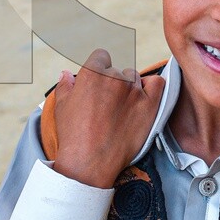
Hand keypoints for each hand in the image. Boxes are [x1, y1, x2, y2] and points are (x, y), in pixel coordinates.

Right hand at [51, 49, 166, 188]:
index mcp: (92, 72)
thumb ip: (66, 85)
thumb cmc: (73, 136)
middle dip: (112, 83)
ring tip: (122, 109)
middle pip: (117, 70)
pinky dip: (151, 88)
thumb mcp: (62, 107)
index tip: (98, 85)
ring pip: (134, 77)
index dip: (98, 70)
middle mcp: (114, 76)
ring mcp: (133, 89)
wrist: (90, 162)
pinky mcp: (149, 104)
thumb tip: (66, 73)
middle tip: (108, 104)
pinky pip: (156, 84)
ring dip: (129, 88)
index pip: (100, 57)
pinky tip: (143, 98)